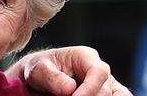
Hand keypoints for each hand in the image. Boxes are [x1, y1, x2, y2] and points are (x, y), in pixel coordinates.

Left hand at [6, 46, 131, 95]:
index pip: (98, 72)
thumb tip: (70, 88)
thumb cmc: (40, 69)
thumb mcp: (40, 69)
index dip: (90, 88)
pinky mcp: (106, 95)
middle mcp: (99, 69)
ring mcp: (105, 84)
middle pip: (107, 89)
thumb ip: (54, 78)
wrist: (40, 76)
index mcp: (85, 55)